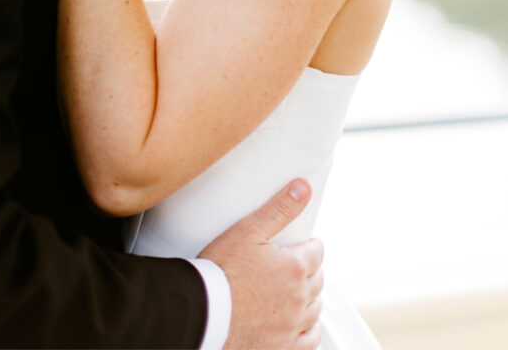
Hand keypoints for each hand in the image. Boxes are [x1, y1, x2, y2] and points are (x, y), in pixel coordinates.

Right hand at [200, 179, 322, 349]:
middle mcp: (299, 298)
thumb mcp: (248, 230)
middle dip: (309, 268)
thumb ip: (280, 208)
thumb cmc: (221, 268)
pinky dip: (310, 329)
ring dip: (309, 296)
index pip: (316, 251)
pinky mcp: (282, 347)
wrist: (203, 311)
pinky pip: (310, 339)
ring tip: (296, 289)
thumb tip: (303, 186)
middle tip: (295, 263)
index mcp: (294, 268)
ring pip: (315, 308)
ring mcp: (292, 326)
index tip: (302, 244)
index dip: (309, 245)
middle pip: (317, 279)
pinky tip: (301, 323)